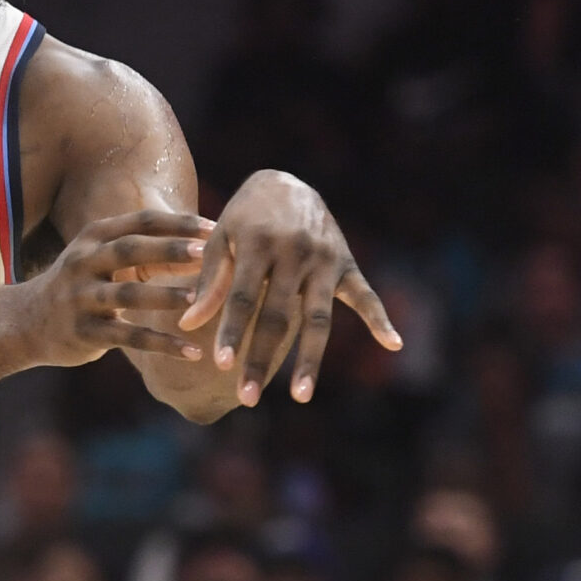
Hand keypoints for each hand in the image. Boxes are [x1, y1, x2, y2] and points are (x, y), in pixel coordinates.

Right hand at [26, 210, 215, 366]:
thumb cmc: (79, 285)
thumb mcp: (97, 256)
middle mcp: (84, 262)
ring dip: (165, 296)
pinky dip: (163, 344)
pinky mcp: (84, 332)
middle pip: (131, 250)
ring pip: (128, 294)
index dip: (177, 223)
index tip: (213, 227)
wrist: (25, 322)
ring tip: (199, 301)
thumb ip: (138, 248)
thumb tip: (199, 240)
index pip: (140, 222)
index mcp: (93, 237)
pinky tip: (192, 351)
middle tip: (208, 252)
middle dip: (170, 249)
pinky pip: (129, 337)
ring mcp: (81, 297)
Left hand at [179, 170, 398, 404]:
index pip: (243, 297)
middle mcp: (294, 253)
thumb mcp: (221, 238)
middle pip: (277, 317)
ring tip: (300, 396)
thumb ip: (210, 281)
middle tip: (247, 398)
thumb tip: (187, 324)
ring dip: (309, 359)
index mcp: (259, 244)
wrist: (285, 182)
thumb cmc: (244, 217)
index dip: (232, 331)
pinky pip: (365, 294)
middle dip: (261, 358)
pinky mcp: (345, 263)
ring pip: (317, 318)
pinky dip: (380, 318)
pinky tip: (394, 343)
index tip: (222, 365)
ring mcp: (324, 259)